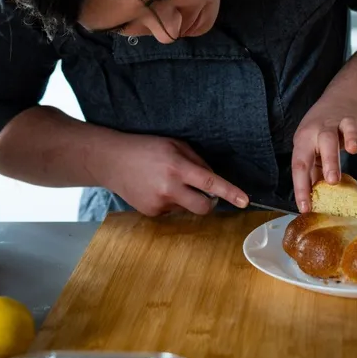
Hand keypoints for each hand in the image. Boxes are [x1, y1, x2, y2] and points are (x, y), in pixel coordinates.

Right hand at [100, 132, 248, 216]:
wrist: (111, 160)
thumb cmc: (145, 147)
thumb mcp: (174, 144)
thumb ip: (197, 161)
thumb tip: (213, 180)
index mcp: (177, 167)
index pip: (210, 183)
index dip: (230, 192)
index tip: (245, 201)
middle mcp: (169, 188)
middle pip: (204, 207)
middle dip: (210, 203)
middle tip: (205, 193)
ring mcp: (159, 204)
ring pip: (187, 208)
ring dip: (185, 198)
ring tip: (165, 181)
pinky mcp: (150, 213)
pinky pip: (172, 211)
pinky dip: (170, 201)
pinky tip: (155, 188)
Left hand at [291, 105, 356, 212]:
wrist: (338, 103)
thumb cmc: (321, 137)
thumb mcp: (312, 152)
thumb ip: (313, 174)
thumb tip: (311, 204)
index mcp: (306, 139)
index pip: (301, 163)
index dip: (301, 186)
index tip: (305, 207)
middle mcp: (323, 128)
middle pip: (325, 141)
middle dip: (329, 160)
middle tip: (333, 181)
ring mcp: (344, 121)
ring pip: (348, 126)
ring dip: (351, 137)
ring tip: (353, 149)